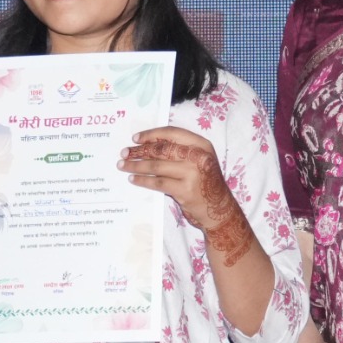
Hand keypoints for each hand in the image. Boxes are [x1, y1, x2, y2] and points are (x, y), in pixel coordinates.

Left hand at [121, 127, 258, 266]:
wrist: (219, 209)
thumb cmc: (204, 183)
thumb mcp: (198, 161)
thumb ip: (180, 151)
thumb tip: (147, 145)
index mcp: (201, 145)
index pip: (172, 133)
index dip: (152, 134)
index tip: (136, 138)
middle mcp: (198, 157)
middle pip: (162, 149)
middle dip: (140, 150)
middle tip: (125, 153)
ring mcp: (192, 174)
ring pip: (157, 166)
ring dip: (137, 165)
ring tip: (123, 165)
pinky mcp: (185, 190)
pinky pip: (158, 183)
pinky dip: (143, 180)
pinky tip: (134, 179)